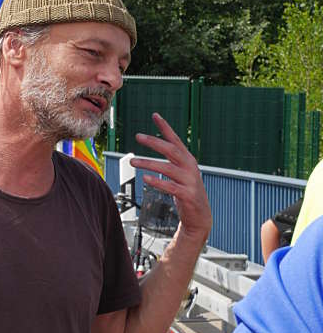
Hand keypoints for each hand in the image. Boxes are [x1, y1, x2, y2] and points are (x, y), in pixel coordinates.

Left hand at [130, 113, 210, 240]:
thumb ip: (171, 160)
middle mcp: (190, 167)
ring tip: (133, 161)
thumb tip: (158, 144)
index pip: (175, 140)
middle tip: (138, 136)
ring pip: (168, 168)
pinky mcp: (188, 195)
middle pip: (171, 150)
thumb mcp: (180, 173)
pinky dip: (157, 182)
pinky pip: (170, 187)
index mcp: (187, 160)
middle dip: (154, 142)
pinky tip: (145, 178)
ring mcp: (190, 181)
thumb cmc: (186, 192)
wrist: (200, 216)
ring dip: (149, 163)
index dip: (165, 127)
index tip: (155, 115)